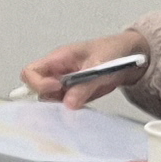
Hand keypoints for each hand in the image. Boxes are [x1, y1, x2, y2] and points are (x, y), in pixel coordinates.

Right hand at [20, 31, 148, 106]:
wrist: (130, 56)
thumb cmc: (112, 51)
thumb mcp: (99, 65)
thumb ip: (84, 86)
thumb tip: (68, 104)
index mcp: (58, 58)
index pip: (31, 72)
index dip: (38, 83)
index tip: (57, 88)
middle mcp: (57, 72)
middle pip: (37, 89)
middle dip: (48, 97)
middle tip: (68, 100)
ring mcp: (65, 84)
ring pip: (50, 100)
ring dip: (60, 105)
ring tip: (81, 101)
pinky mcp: (75, 94)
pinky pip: (65, 105)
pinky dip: (71, 109)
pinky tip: (84, 106)